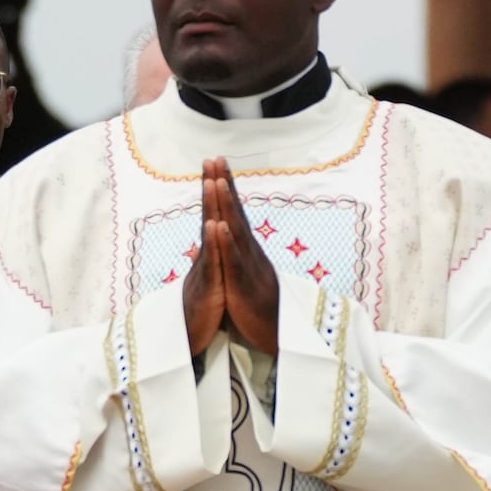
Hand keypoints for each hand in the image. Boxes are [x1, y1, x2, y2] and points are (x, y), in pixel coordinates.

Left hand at [194, 159, 279, 353]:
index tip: (215, 161)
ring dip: (225, 205)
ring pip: (234, 230)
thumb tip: (229, 229)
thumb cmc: (256, 302)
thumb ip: (236, 250)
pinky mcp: (242, 284)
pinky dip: (226, 242)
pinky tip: (219, 225)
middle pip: (234, 211)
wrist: (274, 332)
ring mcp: (247, 265)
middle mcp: (248, 250)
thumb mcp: (243, 270)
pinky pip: (233, 260)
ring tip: (217, 181)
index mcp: (244, 247)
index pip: (232, 210)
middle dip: (223, 184)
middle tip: (215, 158)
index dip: (224, 186)